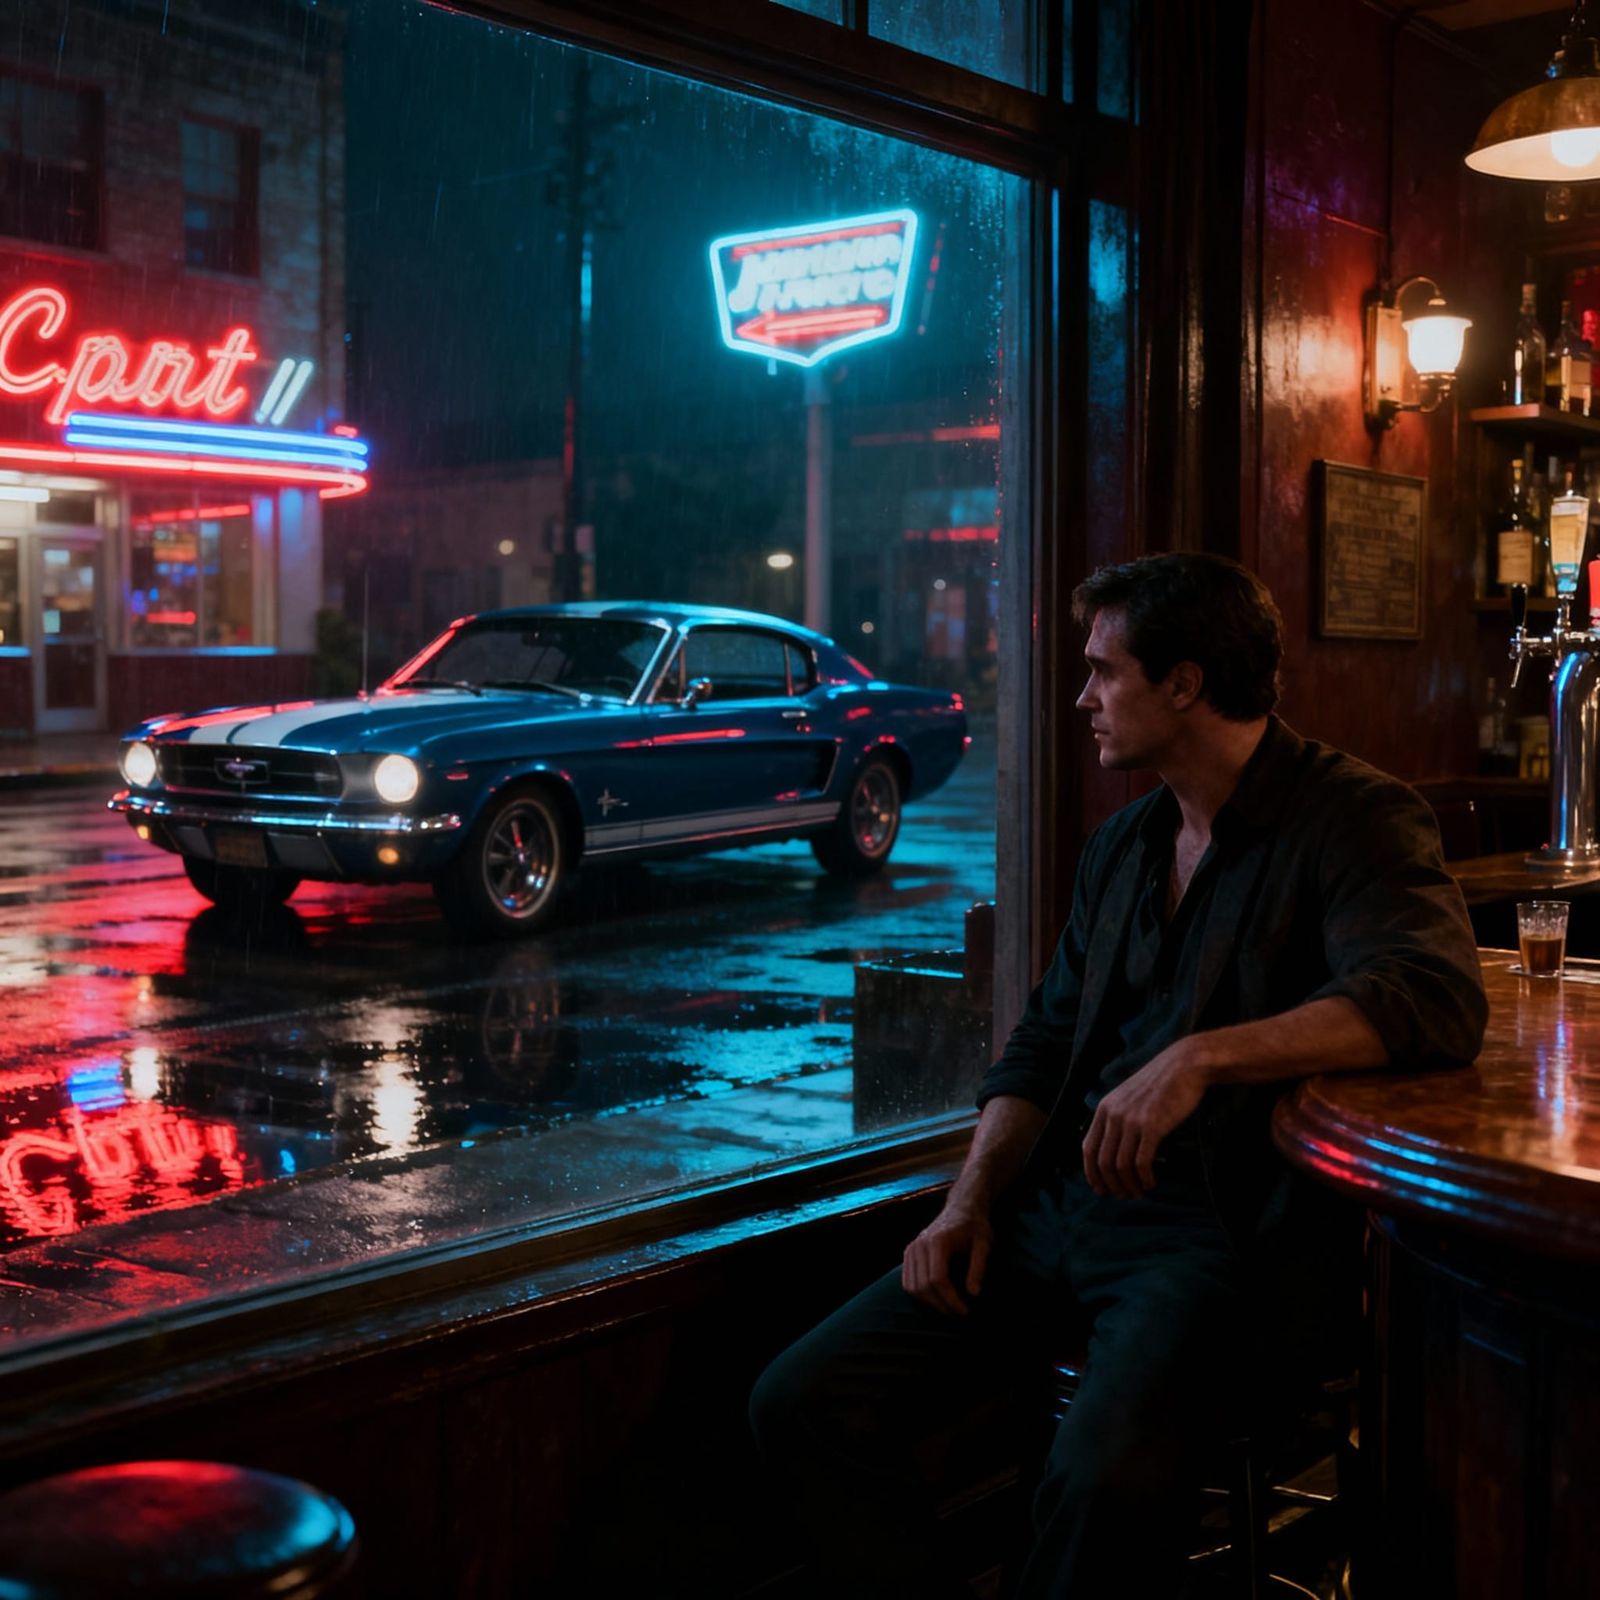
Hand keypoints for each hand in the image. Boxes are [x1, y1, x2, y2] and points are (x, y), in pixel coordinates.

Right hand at [902, 1198, 992, 1315]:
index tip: (965, 1311)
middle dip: (940, 1305)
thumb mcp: (984, 1244)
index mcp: (938, 1241)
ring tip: (948, 1308)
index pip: (938, 1279)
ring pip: (912, 1286)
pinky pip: (907, 1281)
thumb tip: (973, 1294)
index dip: (950, 1299)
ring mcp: (911, 1248)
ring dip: (929, 1303)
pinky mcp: (909, 1252)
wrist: (961, 1207)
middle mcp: (919, 1244)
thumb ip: (978, 1268)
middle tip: (958, 1313)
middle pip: (923, 1286)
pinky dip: (919, 1294)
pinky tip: (936, 1298)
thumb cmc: (975, 1226)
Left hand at [1082, 1039, 1208, 1198]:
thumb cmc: (1160, 1082)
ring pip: (1121, 1166)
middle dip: (1111, 1184)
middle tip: (1122, 1196)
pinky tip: (1151, 1183)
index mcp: (1104, 1107)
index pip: (1088, 1148)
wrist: (1184, 1065)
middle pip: (1103, 1162)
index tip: (1100, 1188)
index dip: (1091, 1172)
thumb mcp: (1128, 1095)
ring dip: (1129, 1185)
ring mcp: (1131, 1121)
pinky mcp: (1152, 1127)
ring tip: (1138, 1192)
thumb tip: (1114, 1145)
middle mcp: (1113, 1115)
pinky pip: (1141, 1162)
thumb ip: (1117, 1115)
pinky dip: (1144, 1178)